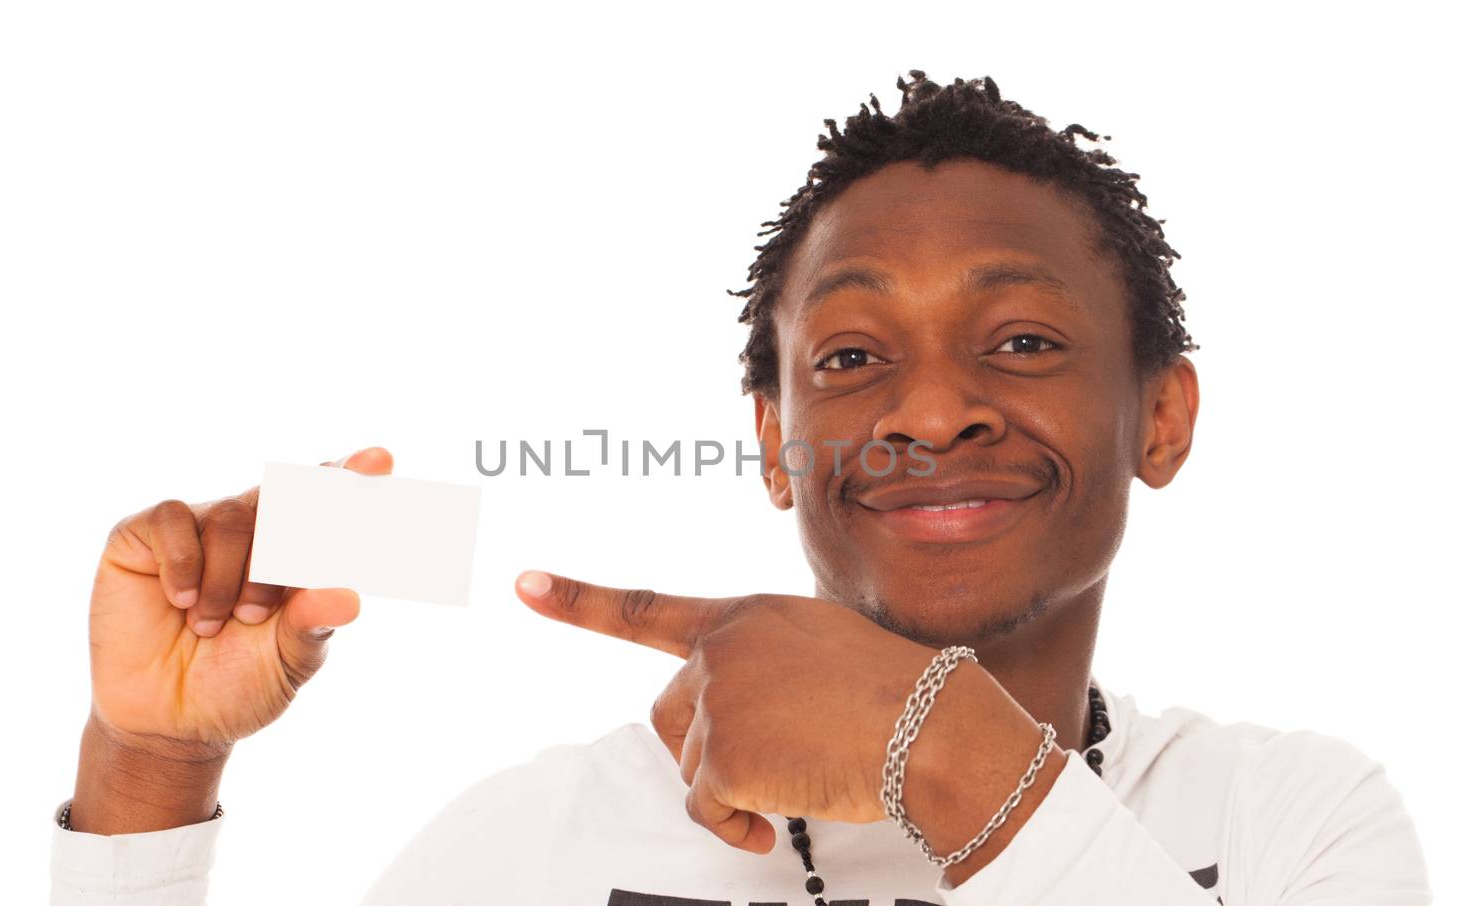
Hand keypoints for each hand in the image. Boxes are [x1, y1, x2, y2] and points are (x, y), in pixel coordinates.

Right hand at [70, 447, 390, 832]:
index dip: (353, 476)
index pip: (330, 501)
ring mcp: (201, 527)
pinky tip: (181, 600)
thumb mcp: (285, 662)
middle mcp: (254, 530)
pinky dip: (183, 562)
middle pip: (285, 499)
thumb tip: (349, 597)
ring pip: (233, 516)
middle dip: (288, 543)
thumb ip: (312, 626)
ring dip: (230, 577)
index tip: (380, 459)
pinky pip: (173, 518)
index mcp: (300, 553)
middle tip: (267, 599)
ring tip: (214, 624)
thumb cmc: (237, 686)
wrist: (166, 722)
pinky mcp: (144, 534)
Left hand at [513, 571, 945, 854]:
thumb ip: (765, 664)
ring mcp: (717, 699)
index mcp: (745, 615)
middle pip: (669, 714)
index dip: (578, 600)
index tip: (525, 584)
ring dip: (736, 784)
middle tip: (779, 753)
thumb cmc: (898, 695)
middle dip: (708, 747)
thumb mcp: (823, 649)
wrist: (936, 728)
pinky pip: (706, 808)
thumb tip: (732, 721)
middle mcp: (720, 648)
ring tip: (804, 766)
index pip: (644, 609)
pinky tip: (786, 808)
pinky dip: (738, 825)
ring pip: (691, 763)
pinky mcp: (720, 754)